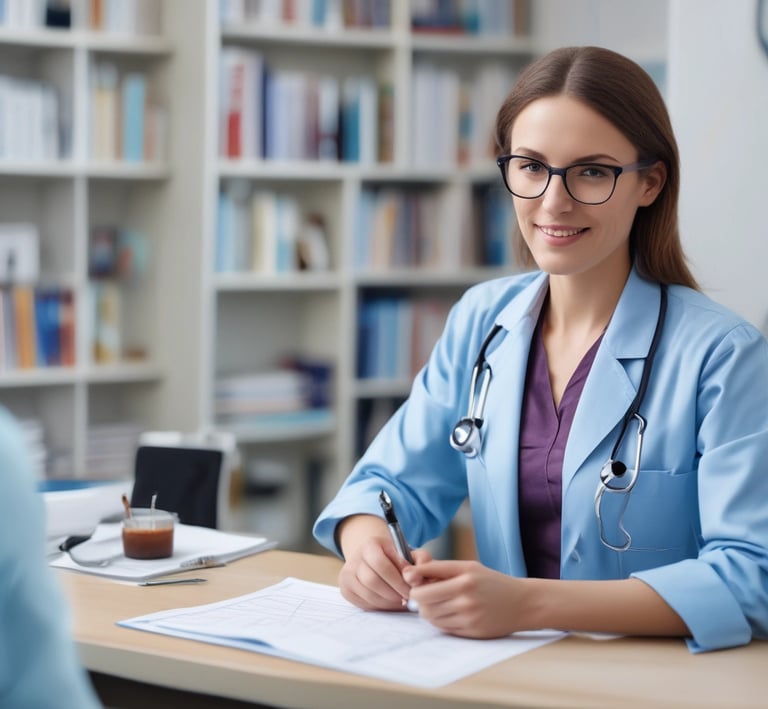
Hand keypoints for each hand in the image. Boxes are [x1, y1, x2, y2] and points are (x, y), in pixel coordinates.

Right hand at [338, 535, 431, 610]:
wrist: (373, 559)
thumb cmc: (396, 558)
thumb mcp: (409, 552)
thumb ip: (421, 560)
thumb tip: (415, 579)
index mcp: (370, 544)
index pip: (381, 565)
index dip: (398, 581)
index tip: (411, 590)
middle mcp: (354, 558)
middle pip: (373, 581)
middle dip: (394, 593)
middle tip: (407, 599)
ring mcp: (347, 574)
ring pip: (368, 595)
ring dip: (388, 602)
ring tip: (401, 601)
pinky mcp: (346, 589)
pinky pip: (364, 603)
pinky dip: (380, 606)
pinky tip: (390, 602)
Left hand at [403, 559, 529, 637]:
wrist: (521, 603)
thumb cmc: (491, 581)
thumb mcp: (468, 567)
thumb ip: (439, 569)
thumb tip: (410, 574)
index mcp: (463, 580)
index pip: (423, 587)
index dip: (414, 585)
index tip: (414, 581)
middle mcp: (466, 600)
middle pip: (423, 604)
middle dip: (419, 598)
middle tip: (425, 593)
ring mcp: (469, 618)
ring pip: (431, 617)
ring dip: (428, 610)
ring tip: (438, 602)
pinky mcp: (471, 632)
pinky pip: (444, 628)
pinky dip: (440, 620)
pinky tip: (449, 612)